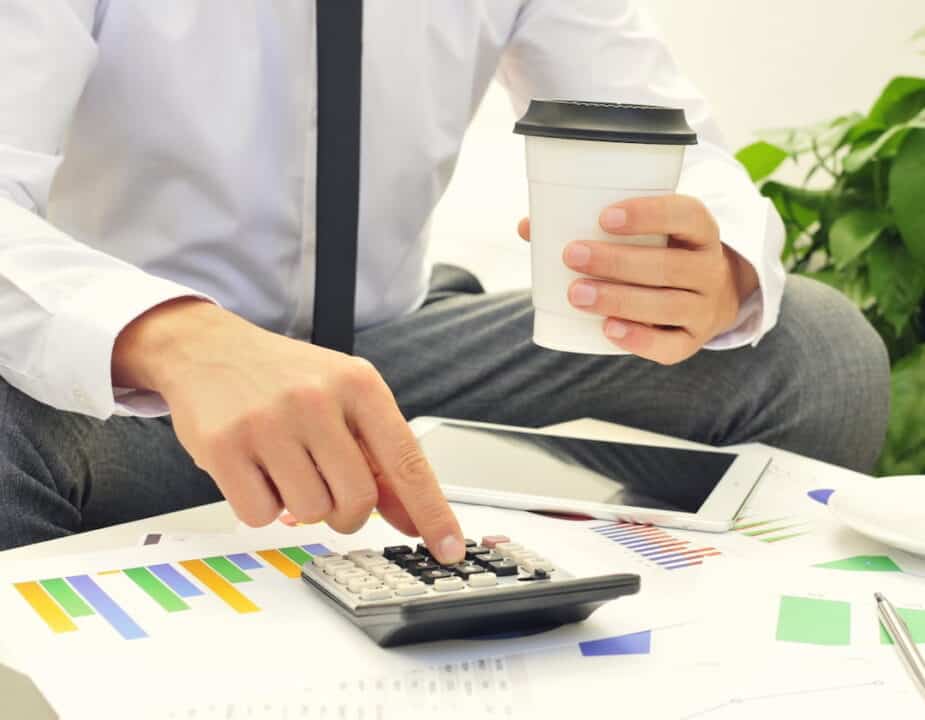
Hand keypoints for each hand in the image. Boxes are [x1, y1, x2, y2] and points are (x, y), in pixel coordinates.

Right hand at [112, 299, 465, 563]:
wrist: (207, 348)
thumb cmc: (284, 379)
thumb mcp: (343, 400)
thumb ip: (379, 459)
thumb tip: (412, 518)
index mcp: (358, 383)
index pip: (407, 461)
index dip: (431, 512)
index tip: (448, 548)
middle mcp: (317, 399)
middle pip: (356, 500)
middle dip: (346, 512)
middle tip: (328, 489)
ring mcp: (269, 422)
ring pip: (310, 512)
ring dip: (301, 505)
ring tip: (284, 465)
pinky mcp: (224, 446)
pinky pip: (260, 515)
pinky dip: (261, 505)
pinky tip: (254, 468)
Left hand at [518, 195, 757, 364]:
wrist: (710, 296)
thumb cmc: (661, 254)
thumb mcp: (646, 235)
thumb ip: (593, 226)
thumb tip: (527, 226)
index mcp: (701, 231)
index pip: (687, 215)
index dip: (649, 214)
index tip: (604, 217)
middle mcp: (710, 269)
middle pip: (668, 265)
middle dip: (616, 262)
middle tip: (572, 256)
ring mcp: (706, 308)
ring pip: (667, 305)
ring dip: (618, 299)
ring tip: (576, 294)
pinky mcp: (694, 341)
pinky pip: (671, 346)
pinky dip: (639, 339)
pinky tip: (607, 329)